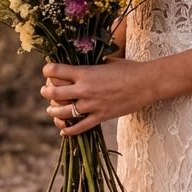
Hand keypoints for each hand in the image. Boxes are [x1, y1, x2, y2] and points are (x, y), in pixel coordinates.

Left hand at [40, 58, 154, 136]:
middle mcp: (84, 89)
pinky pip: (80, 127)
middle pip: (55, 92)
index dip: (48, 70)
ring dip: (53, 110)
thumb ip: (91, 64)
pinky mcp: (100, 117)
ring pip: (63, 112)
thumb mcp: (106, 61)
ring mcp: (92, 105)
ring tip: (50, 109)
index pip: (56, 71)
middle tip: (45, 90)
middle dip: (47, 91)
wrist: (146, 83)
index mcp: (85, 72)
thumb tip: (81, 63)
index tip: (47, 70)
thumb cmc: (128, 68)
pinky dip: (69, 130)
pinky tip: (63, 130)